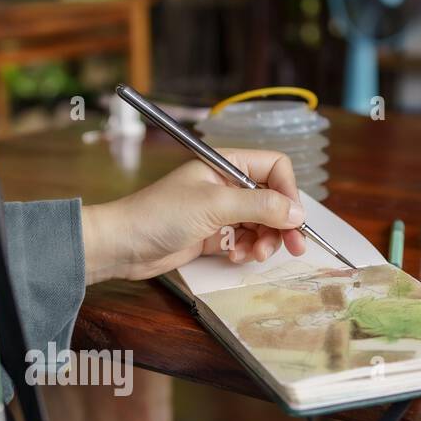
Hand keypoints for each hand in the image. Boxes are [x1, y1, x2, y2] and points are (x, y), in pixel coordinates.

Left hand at [80, 148, 307, 285]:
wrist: (123, 244)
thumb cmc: (160, 214)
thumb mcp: (215, 205)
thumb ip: (259, 205)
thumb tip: (297, 212)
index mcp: (227, 164)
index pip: (275, 168)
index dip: (289, 192)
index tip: (294, 218)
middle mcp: (227, 185)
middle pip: (272, 200)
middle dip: (281, 224)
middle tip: (294, 248)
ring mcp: (220, 211)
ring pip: (260, 224)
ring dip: (263, 241)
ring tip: (252, 254)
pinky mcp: (212, 235)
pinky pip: (243, 240)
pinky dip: (245, 250)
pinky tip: (234, 256)